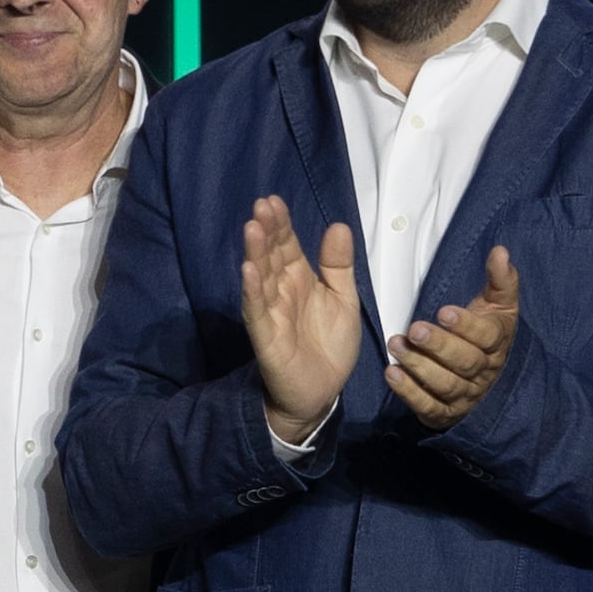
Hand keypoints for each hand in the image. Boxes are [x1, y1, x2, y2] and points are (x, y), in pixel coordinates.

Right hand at [239, 196, 362, 447]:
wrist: (322, 391)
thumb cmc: (330, 345)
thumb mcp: (344, 300)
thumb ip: (339, 266)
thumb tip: (338, 226)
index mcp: (300, 279)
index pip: (287, 245)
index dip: (281, 224)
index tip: (274, 200)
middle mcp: (281, 291)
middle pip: (270, 256)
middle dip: (266, 231)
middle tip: (261, 206)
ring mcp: (271, 312)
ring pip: (260, 278)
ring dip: (255, 253)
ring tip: (252, 228)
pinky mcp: (267, 337)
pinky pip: (257, 311)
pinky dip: (252, 291)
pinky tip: (248, 271)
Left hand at [386, 243, 520, 429]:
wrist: (487, 380)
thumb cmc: (487, 333)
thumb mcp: (498, 304)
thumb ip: (499, 279)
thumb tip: (500, 251)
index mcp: (498, 343)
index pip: (487, 336)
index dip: (467, 325)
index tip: (444, 311)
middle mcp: (484, 372)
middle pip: (466, 362)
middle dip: (440, 346)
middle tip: (415, 329)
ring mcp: (465, 395)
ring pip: (446, 385)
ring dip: (420, 367)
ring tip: (397, 346)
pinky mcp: (445, 413)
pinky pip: (428, 407)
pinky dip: (409, 393)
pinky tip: (392, 374)